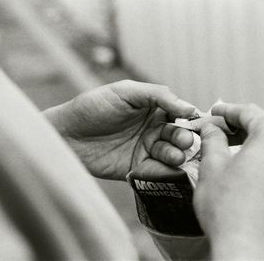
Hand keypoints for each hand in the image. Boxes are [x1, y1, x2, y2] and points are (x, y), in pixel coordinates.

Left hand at [45, 80, 194, 180]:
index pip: (181, 114)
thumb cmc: (93, 106)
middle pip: (179, 135)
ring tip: (175, 155)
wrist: (66, 135)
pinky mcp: (138, 169)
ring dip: (176, 154)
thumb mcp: (126, 92)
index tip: (197, 123)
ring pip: (171, 154)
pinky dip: (165, 170)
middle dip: (184, 138)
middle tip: (184, 141)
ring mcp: (147, 150)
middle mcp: (154, 130)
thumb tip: (190, 107)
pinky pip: (157, 171)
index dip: (191, 119)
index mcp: (155, 109)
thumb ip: (158, 95)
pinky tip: (166, 168)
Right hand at [194, 103, 263, 259]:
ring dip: (254, 142)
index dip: (226, 111)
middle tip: (218, 130)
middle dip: (240, 126)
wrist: (252, 252)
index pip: (248, 112)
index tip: (214, 113)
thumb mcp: (212, 166)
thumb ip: (212, 139)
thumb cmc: (230, 211)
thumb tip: (211, 128)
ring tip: (231, 148)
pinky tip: (249, 167)